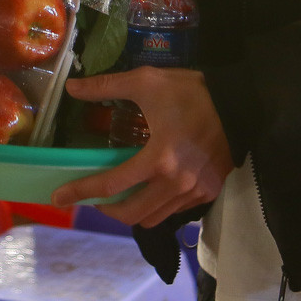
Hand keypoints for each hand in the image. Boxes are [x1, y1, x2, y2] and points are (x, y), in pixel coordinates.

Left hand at [51, 67, 233, 226]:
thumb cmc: (192, 92)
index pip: (111, 184)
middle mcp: (176, 183)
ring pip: (153, 218)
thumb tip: (72, 88)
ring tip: (123, 196)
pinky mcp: (209, 192)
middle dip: (107, 211)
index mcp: (159, 158)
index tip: (58, 198)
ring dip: (133, 212)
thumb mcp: (147, 82)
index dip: (81, 191)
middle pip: (131, 214)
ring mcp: (195, 192)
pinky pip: (175, 211)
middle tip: (96, 199)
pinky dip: (158, 207)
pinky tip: (153, 191)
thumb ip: (107, 86)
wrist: (241, 103)